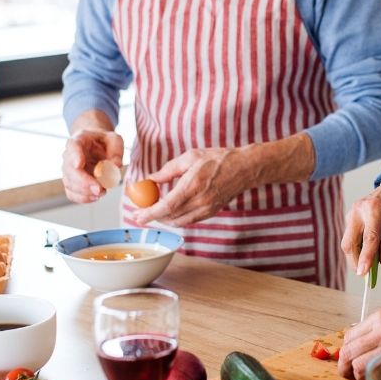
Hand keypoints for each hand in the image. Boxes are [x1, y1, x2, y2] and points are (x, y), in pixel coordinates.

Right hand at [61, 128, 123, 203]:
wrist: (96, 145)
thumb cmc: (104, 142)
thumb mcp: (115, 140)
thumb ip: (116, 151)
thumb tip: (115, 166)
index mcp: (79, 139)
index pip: (73, 146)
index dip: (74, 156)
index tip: (79, 164)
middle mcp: (69, 155)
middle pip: (69, 169)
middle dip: (84, 182)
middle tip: (100, 189)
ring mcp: (68, 170)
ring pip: (69, 183)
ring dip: (85, 192)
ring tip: (102, 192)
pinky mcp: (71, 182)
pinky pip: (71, 193)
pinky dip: (83, 198)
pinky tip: (95, 197)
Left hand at [131, 147, 257, 225]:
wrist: (243, 168)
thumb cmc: (217, 159)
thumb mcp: (190, 157)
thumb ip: (168, 170)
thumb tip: (150, 179)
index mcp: (193, 185)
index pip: (167, 206)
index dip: (150, 213)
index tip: (137, 215)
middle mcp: (200, 201)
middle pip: (170, 217)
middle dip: (152, 218)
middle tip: (139, 214)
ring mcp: (207, 209)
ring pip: (179, 222)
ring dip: (163, 220)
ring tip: (152, 213)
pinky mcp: (211, 213)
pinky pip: (188, 221)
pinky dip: (176, 219)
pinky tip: (169, 212)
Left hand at [337, 300, 380, 379]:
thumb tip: (370, 336)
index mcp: (380, 318)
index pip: (349, 337)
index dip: (345, 351)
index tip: (348, 358)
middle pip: (349, 353)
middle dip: (344, 367)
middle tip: (349, 374)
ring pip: (360, 366)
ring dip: (359, 377)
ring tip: (366, 378)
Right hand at [341, 172, 380, 276]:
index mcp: (374, 208)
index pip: (369, 238)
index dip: (365, 258)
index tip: (363, 274)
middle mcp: (358, 210)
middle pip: (350, 242)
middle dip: (356, 261)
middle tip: (367, 276)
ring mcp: (352, 213)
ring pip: (347, 242)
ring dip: (356, 256)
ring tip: (370, 266)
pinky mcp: (351, 217)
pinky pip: (350, 237)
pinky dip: (357, 248)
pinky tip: (368, 253)